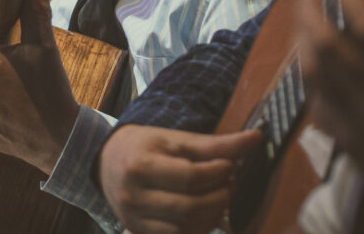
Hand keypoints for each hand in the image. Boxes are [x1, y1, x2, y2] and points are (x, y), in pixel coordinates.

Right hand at [99, 124, 261, 233]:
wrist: (107, 162)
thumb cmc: (146, 147)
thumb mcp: (176, 140)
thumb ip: (216, 144)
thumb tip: (257, 138)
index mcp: (139, 166)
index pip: (190, 177)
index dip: (218, 174)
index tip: (229, 167)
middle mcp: (132, 196)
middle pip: (190, 207)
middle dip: (219, 197)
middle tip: (230, 184)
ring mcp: (134, 219)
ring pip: (186, 227)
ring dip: (212, 214)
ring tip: (218, 196)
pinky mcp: (138, 232)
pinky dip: (198, 227)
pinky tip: (204, 211)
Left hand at [299, 0, 363, 232]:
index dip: (356, 0)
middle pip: (330, 46)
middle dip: (312, 9)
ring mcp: (358, 124)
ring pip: (312, 70)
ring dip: (302, 36)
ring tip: (304, 15)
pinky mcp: (346, 142)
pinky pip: (315, 99)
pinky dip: (308, 72)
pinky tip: (310, 56)